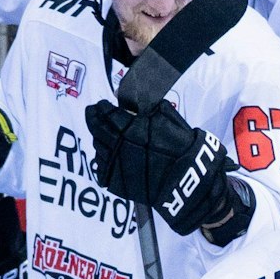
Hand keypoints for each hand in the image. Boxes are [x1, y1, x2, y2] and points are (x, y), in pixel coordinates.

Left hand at [85, 99, 241, 235]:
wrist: (188, 179)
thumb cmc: (181, 145)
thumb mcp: (167, 117)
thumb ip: (144, 105)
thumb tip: (123, 97)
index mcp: (130, 127)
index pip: (106, 113)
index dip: (101, 107)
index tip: (100, 104)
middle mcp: (119, 145)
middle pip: (97, 129)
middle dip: (93, 118)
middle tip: (92, 113)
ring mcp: (116, 164)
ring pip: (97, 147)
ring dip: (98, 138)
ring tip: (102, 134)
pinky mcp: (116, 182)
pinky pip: (101, 167)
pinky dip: (102, 158)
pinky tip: (108, 154)